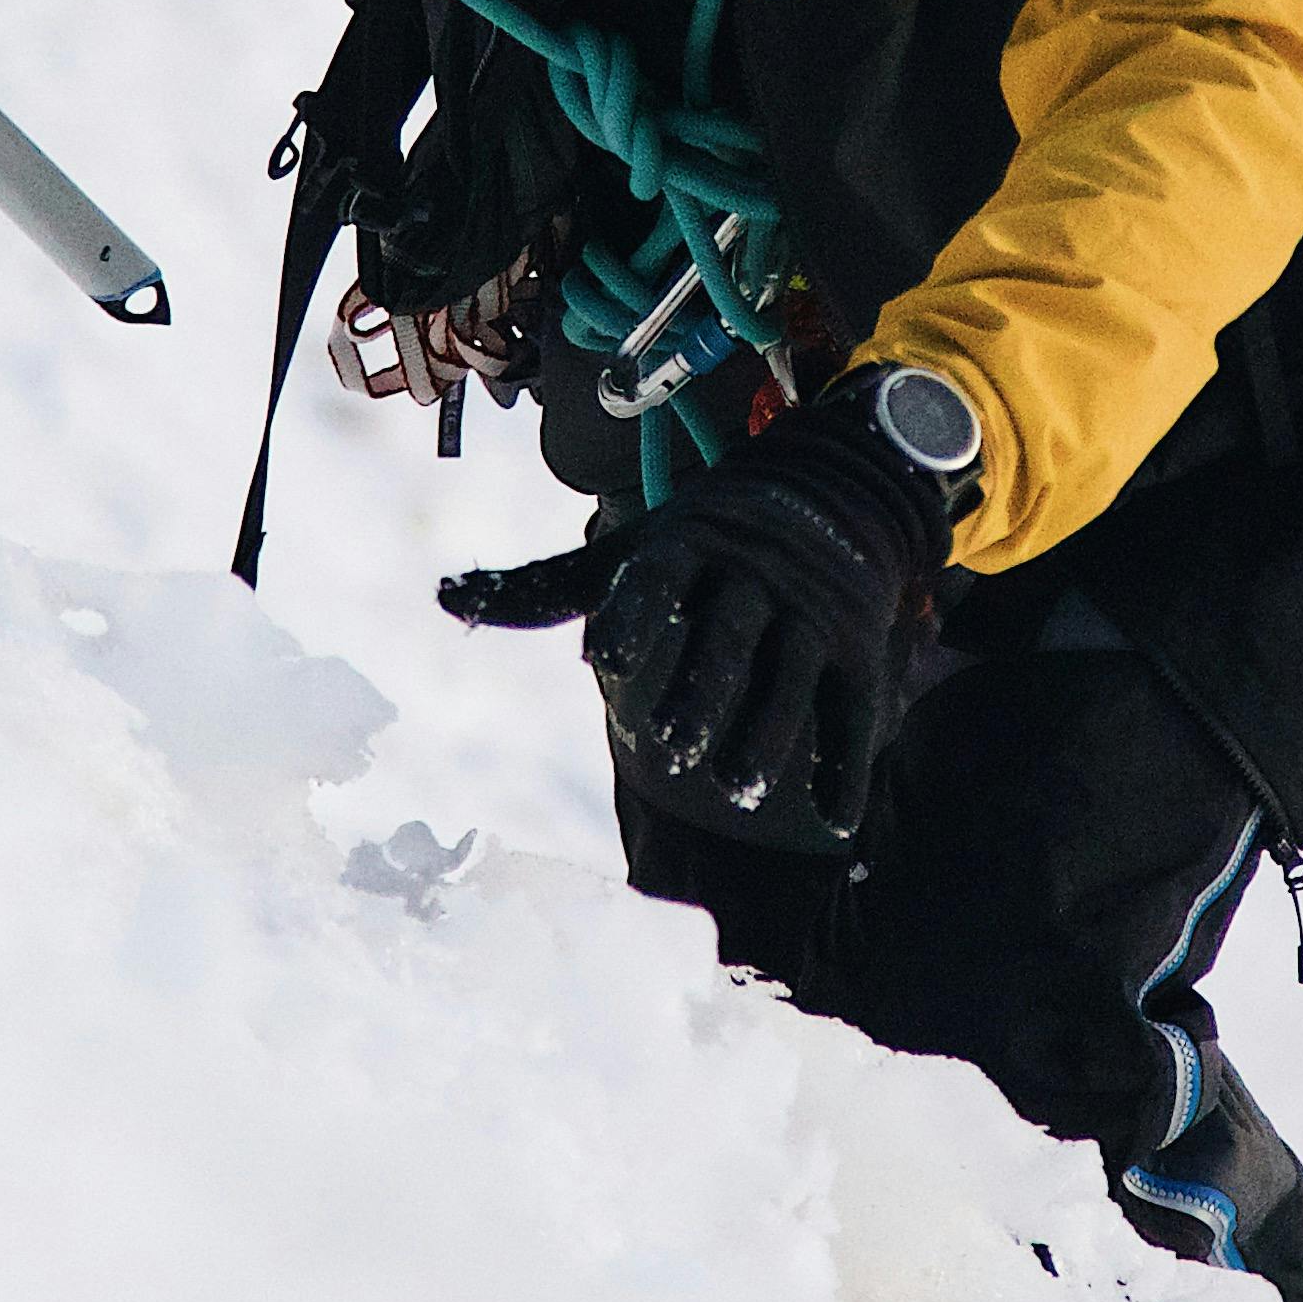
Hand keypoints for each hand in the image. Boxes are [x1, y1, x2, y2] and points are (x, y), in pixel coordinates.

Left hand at [585, 370, 959, 846]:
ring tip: (736, 788)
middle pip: (729, 639)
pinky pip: (854, 711)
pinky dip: (846, 764)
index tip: (602, 657)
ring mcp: (814, 611)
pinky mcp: (859, 647)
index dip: (633, 613)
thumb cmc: (709, 537)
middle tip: (669, 747)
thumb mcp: (637, 548)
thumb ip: (547, 588)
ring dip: (767, 736)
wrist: (839, 483)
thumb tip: (443, 595)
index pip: (659, 576)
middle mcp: (756, 574)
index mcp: (690, 545)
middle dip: (702, 692)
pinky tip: (833, 818)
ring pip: (792, 679)